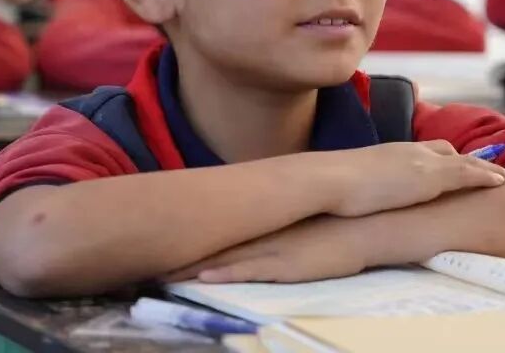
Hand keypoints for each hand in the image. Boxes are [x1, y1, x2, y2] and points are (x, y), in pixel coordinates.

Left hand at [167, 216, 375, 283]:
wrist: (361, 227)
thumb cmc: (329, 227)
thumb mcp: (290, 224)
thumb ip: (265, 229)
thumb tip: (241, 232)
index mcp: (256, 225)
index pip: (211, 232)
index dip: (182, 241)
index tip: (154, 245)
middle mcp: (257, 235)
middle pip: (208, 246)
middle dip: (176, 255)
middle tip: (142, 262)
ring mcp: (269, 251)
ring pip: (221, 260)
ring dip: (190, 269)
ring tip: (159, 275)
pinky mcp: (284, 267)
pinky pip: (247, 272)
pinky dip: (223, 276)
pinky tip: (202, 279)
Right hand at [323, 140, 504, 217]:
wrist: (329, 180)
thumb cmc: (329, 188)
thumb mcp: (347, 185)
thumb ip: (356, 187)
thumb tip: (348, 200)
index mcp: (389, 153)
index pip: (421, 151)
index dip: (440, 158)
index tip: (452, 165)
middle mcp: (408, 152)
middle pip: (446, 150)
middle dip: (466, 160)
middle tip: (485, 170)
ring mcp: (421, 162)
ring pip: (462, 160)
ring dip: (483, 167)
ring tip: (504, 177)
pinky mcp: (430, 176)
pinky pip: (467, 173)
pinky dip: (486, 175)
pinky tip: (502, 182)